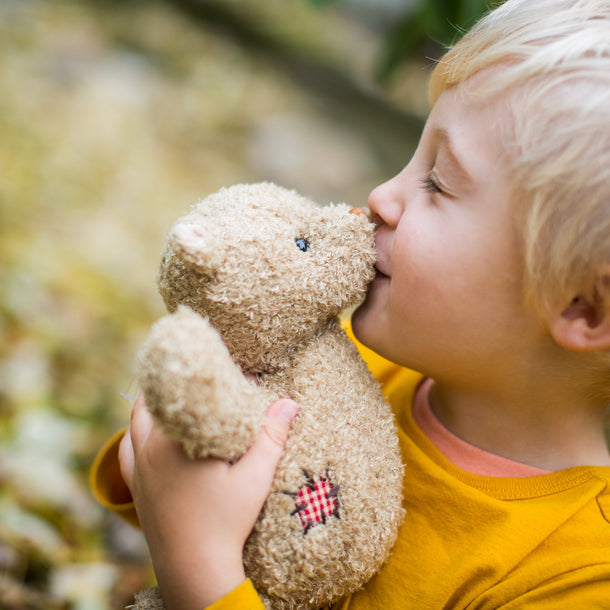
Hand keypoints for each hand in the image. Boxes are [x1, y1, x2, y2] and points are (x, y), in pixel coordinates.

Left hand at [118, 393, 297, 609]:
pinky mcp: (136, 485)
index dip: (216, 382)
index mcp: (180, 439)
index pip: (194, 395)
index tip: (239, 379)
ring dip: (155, 406)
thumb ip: (272, 436)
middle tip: (208, 386)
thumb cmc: (226, 522)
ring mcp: (140, 466)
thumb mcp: (256, 477)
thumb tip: (289, 403)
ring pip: (138, 420)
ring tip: (177, 399)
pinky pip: (126, 449)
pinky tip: (147, 432)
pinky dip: (135, 433)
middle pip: (160, 401)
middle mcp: (152, 446)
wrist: (193, 569)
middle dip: (183, 389)